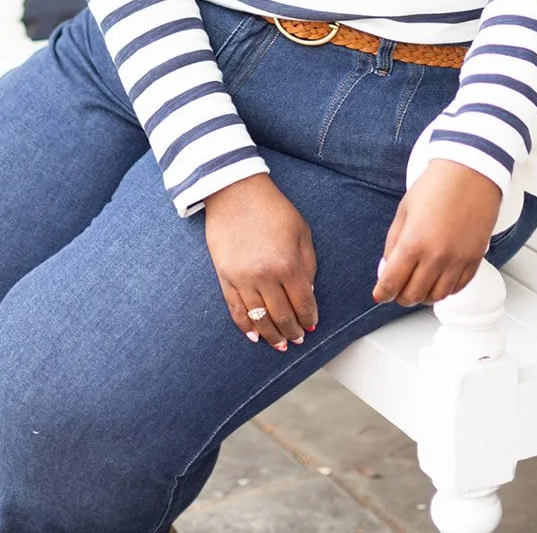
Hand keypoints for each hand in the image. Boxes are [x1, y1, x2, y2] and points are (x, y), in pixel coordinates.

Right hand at [204, 173, 317, 351]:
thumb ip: (308, 264)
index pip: (303, 303)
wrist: (235, 191)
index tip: (312, 324)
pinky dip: (245, 326)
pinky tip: (254, 336)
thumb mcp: (301, 231)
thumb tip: (309, 294)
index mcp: (288, 264)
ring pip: (259, 319)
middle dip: (293, 331)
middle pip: (282, 316)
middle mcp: (265, 277)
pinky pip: (235, 310)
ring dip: (272, 335)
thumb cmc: (272, 208)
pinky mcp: (225, 277)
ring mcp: (242, 279)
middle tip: (298, 339)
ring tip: (280, 344)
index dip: (309, 318)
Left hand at [372, 160, 501, 306]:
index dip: (382, 293)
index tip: (380, 294)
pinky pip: (458, 288)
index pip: (392, 282)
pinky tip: (438, 280)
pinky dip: (445, 290)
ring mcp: (457, 260)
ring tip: (418, 286)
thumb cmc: (436, 185)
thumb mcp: (404, 211)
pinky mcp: (474, 259)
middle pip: (413, 295)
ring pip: (437, 297)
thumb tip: (387, 268)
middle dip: (401, 296)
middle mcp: (436, 256)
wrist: (470, 171)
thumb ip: (393, 243)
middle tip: (397, 290)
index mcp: (413, 242)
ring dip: (424, 296)